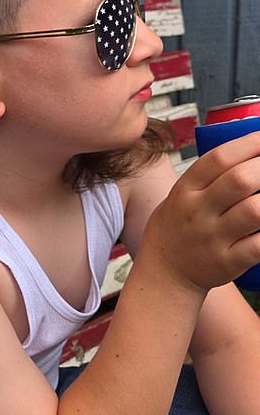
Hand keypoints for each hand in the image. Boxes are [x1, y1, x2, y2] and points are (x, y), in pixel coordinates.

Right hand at [140, 131, 259, 291]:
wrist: (164, 271)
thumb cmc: (180, 227)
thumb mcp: (182, 195)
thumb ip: (211, 175)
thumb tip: (255, 148)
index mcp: (185, 189)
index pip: (219, 158)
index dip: (250, 144)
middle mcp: (197, 211)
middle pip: (240, 180)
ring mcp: (212, 237)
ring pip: (254, 211)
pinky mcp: (227, 262)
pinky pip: (259, 246)